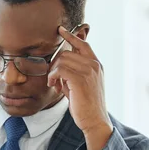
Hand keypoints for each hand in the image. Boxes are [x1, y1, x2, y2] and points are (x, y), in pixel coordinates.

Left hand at [48, 26, 112, 149]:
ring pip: (62, 60)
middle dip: (55, 63)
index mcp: (96, 64)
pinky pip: (60, 70)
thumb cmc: (85, 105)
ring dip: (53, 72)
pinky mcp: (80, 79)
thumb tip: (57, 68)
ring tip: (53, 84)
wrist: (94, 120)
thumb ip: (72, 74)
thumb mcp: (79, 85)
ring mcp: (88, 71)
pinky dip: (53, 77)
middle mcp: (94, 65)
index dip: (71, 36)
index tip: (60, 30)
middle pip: (67, 52)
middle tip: (52, 78)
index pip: (83, 44)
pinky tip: (53, 85)